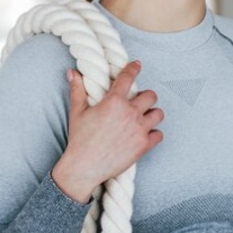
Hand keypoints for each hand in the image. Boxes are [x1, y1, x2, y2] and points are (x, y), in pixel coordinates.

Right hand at [51, 60, 163, 202]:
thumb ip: (77, 90)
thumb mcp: (77, 112)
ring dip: (152, 114)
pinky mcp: (144, 145)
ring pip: (158, 114)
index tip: (137, 65)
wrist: (84, 167)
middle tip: (138, 102)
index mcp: (114, 102)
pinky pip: (159, 134)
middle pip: (151, 96)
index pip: (128, 77)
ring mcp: (139, 129)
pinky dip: (154, 134)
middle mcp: (130, 113)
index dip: (134, 68)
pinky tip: (145, 134)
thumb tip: (72, 72)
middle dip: (146, 97)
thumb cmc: (79, 139)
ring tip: (143, 118)